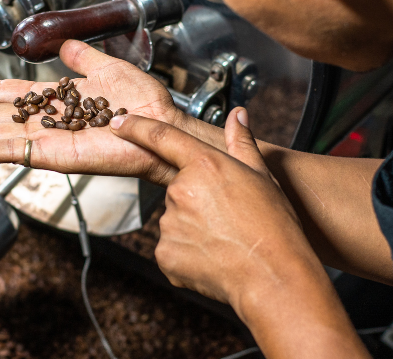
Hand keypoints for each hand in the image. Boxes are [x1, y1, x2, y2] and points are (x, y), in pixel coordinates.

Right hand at [0, 40, 188, 183]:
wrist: (162, 122)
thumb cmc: (144, 101)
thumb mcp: (106, 67)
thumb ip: (81, 58)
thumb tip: (66, 45)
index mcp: (54, 100)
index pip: (4, 98)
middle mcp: (46, 122)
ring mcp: (48, 140)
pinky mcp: (57, 155)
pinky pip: (17, 152)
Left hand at [108, 106, 310, 305]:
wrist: (272, 275)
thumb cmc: (273, 227)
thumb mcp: (262, 176)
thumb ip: (242, 143)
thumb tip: (238, 116)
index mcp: (204, 166)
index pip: (161, 137)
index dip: (136, 127)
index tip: (119, 122)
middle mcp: (181, 191)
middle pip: (178, 189)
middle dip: (197, 200)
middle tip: (227, 216)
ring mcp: (169, 224)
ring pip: (175, 219)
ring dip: (193, 227)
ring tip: (224, 239)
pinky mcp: (164, 253)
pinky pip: (171, 247)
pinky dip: (188, 252)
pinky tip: (212, 256)